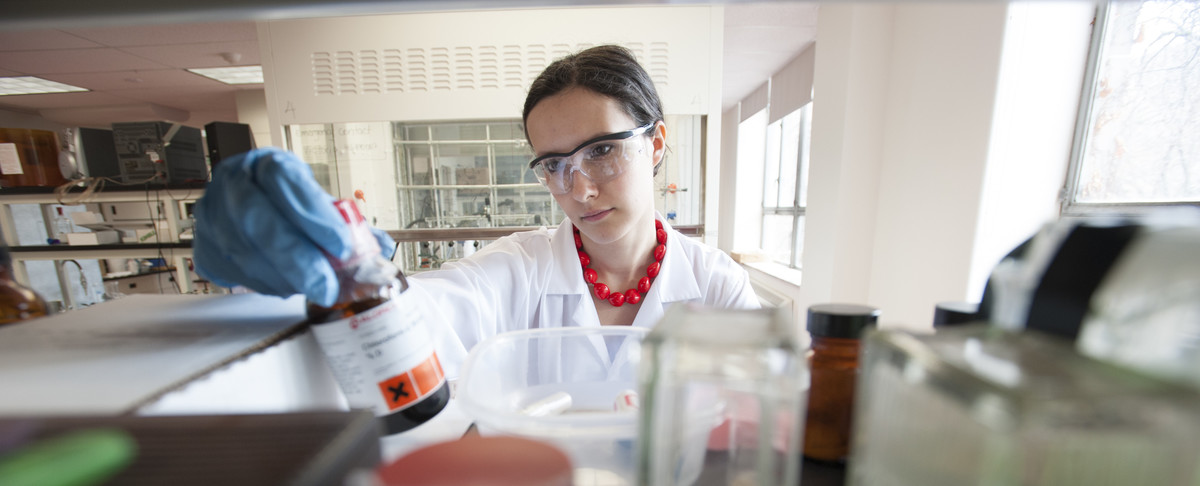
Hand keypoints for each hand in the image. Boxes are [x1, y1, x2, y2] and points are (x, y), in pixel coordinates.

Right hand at [192, 148, 394, 305]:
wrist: (252, 207)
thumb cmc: (288, 204)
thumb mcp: (320, 203)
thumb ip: (350, 224)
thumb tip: (379, 250)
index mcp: (266, 163)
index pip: (283, 180)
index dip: (313, 215)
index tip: (341, 244)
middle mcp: (233, 184)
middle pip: (257, 220)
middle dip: (297, 259)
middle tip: (326, 284)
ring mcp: (212, 215)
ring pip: (242, 252)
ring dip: (283, 277)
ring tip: (311, 286)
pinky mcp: (204, 247)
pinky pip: (232, 273)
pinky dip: (265, 284)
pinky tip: (286, 284)